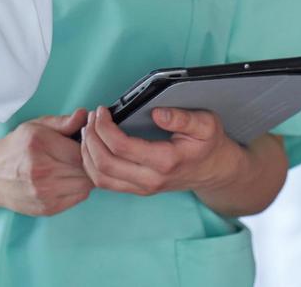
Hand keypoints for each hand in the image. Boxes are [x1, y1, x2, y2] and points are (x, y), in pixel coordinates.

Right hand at [0, 110, 92, 215]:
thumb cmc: (16, 147)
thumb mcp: (36, 126)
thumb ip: (63, 122)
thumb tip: (85, 115)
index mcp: (40, 145)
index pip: (82, 150)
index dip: (89, 146)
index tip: (84, 144)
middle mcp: (42, 171)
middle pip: (86, 169)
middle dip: (88, 161)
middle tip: (79, 156)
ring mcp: (45, 193)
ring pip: (85, 185)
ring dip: (84, 176)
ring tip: (72, 167)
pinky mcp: (48, 208)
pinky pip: (78, 198)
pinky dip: (78, 188)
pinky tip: (66, 180)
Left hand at [78, 105, 243, 198]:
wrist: (214, 170)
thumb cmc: (207, 144)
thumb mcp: (206, 124)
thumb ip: (183, 118)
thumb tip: (158, 113)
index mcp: (165, 161)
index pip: (122, 147)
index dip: (105, 127)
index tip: (102, 110)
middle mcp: (150, 180)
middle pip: (105, 164)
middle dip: (91, 138)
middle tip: (91, 117)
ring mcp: (142, 187)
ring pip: (100, 178)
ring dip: (87, 152)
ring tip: (88, 129)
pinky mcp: (136, 189)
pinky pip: (105, 182)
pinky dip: (91, 164)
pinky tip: (93, 145)